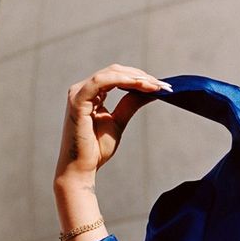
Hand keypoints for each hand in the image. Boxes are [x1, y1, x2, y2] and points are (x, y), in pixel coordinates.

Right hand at [54, 64, 172, 184]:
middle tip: (162, 84)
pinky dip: (123, 80)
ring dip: (135, 77)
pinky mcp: (77, 101)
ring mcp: (78, 94)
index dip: (139, 77)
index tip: (160, 85)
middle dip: (141, 76)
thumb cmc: (96, 149)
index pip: (117, 76)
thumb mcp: (119, 121)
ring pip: (110, 73)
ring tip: (154, 85)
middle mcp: (82, 90)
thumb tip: (150, 91)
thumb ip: (130, 103)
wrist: (82, 168)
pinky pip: (101, 82)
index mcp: (91, 94)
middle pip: (115, 71)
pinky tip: (140, 85)